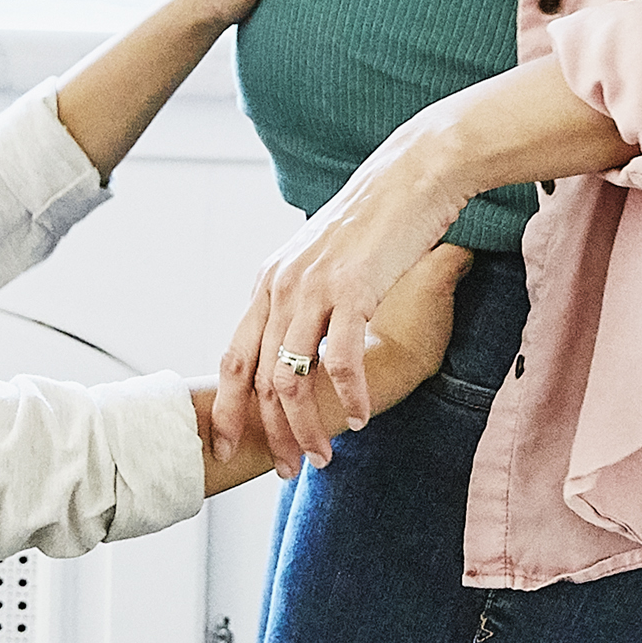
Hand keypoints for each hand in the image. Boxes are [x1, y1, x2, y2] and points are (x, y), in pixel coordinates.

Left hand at [224, 131, 482, 471]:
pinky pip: (340, 360)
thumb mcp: (322, 260)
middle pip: (259, 378)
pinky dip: (350, 396)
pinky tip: (361, 417)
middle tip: (287, 468)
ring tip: (323, 456)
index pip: (234, 358)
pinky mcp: (353, 290)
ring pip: (292, 378)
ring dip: (306, 426)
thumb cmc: (376, 220)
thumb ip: (303, 298)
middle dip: (269, 432)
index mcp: (269, 283)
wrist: (414, 174)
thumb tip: (300, 340)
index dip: (228, 408)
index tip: (228, 446)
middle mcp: (281, 287)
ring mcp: (313, 288)